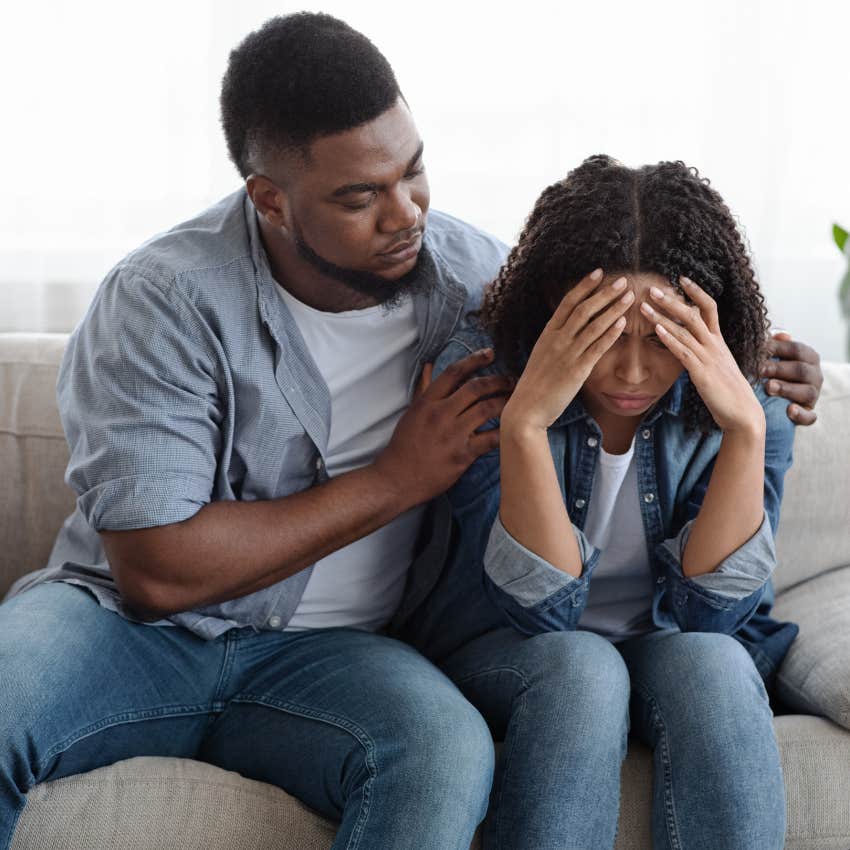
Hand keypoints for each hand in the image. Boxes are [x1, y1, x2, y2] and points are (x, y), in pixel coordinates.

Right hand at [373, 349, 513, 507]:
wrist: (397, 478)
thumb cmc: (404, 445)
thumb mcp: (411, 413)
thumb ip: (423, 389)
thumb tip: (428, 366)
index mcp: (427, 402)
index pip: (454, 372)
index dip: (474, 360)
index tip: (490, 354)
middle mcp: (440, 414)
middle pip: (476, 387)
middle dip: (498, 380)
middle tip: (512, 379)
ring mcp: (453, 434)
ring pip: (488, 409)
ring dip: (506, 401)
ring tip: (517, 400)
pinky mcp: (463, 454)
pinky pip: (491, 438)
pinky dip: (505, 431)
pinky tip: (513, 427)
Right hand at [502, 268, 632, 431]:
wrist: (527, 408)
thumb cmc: (535, 384)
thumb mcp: (541, 355)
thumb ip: (555, 341)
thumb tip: (567, 330)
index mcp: (547, 334)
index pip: (567, 303)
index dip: (584, 286)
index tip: (598, 273)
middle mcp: (557, 340)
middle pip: (584, 309)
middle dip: (604, 293)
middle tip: (622, 280)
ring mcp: (567, 354)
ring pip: (593, 325)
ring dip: (613, 308)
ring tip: (629, 296)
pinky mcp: (577, 370)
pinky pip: (597, 347)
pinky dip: (611, 333)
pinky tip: (623, 322)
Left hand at [641, 278, 764, 433]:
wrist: (743, 413)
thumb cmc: (728, 392)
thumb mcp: (718, 366)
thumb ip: (706, 353)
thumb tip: (692, 345)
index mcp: (718, 341)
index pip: (710, 308)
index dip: (696, 292)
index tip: (681, 278)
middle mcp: (714, 345)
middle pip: (693, 313)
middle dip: (672, 299)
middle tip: (652, 287)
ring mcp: (708, 357)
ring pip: (684, 330)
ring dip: (662, 316)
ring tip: (644, 305)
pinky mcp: (701, 372)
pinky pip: (683, 351)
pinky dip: (669, 338)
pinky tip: (656, 329)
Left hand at [760, 332, 822, 424]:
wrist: (773, 399)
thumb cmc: (771, 371)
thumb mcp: (772, 356)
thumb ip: (775, 345)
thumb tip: (781, 335)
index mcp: (808, 357)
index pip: (796, 350)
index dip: (777, 349)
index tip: (758, 350)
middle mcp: (815, 375)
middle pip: (800, 370)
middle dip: (779, 369)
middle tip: (759, 369)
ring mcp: (813, 395)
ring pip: (807, 392)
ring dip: (787, 389)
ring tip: (768, 387)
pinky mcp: (808, 414)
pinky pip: (809, 416)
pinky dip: (800, 414)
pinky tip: (789, 410)